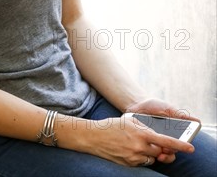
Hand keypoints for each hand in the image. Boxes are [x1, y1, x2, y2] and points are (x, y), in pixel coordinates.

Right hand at [80, 114, 194, 166]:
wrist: (95, 137)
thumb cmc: (113, 126)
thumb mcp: (130, 121)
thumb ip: (145, 127)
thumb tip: (158, 136)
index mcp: (142, 133)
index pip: (166, 142)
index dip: (180, 146)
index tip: (190, 148)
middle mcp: (140, 147)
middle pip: (160, 152)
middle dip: (160, 148)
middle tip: (155, 143)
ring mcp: (134, 157)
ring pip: (152, 158)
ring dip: (150, 153)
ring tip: (138, 144)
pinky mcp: (129, 164)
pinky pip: (142, 162)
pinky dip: (141, 157)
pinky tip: (131, 149)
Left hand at [124, 97, 199, 163]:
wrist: (136, 105)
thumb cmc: (153, 105)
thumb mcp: (167, 108)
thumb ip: (180, 115)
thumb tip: (198, 121)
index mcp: (174, 132)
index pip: (181, 143)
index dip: (181, 145)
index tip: (179, 143)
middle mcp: (166, 139)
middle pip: (172, 150)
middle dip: (170, 151)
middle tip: (165, 149)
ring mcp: (156, 142)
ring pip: (163, 154)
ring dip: (163, 155)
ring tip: (159, 153)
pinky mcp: (146, 143)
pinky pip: (150, 152)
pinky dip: (150, 153)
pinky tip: (148, 150)